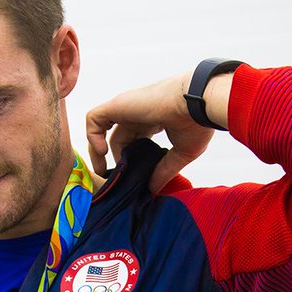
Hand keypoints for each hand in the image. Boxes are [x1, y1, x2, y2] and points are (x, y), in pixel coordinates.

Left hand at [85, 73, 215, 192]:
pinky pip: (93, 119)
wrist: (198, 103)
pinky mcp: (117, 105)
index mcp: (153, 121)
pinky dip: (93, 136)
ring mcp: (127, 108)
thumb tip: (153, 188)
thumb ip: (165, 170)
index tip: (128, 177)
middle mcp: (138, 113)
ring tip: (102, 171)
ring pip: (100, 128)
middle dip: (114, 160)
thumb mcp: (182, 152)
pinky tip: (103, 152)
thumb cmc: (198, 123)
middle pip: (117, 138)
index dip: (128, 159)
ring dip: (97, 150)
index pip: (134, 140)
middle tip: (114, 180)